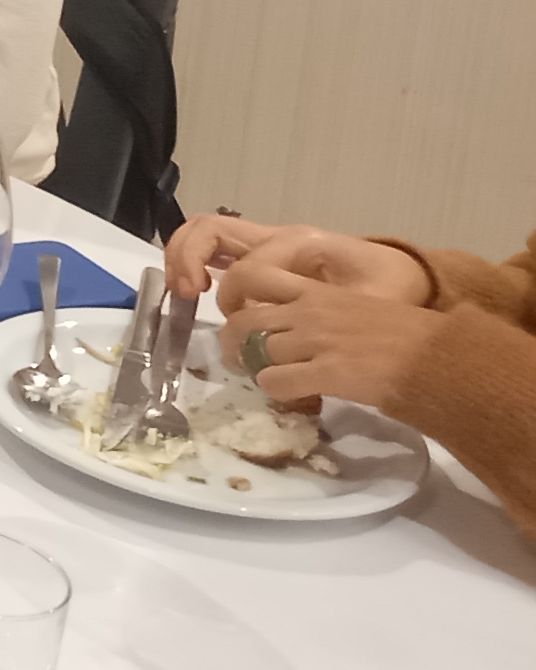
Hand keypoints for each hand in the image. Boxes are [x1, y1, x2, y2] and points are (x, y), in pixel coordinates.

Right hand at [164, 213, 432, 307]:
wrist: (404, 273)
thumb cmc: (389, 289)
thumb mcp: (371, 304)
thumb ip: (328, 315)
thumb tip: (278, 334)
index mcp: (299, 244)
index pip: (246, 267)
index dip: (233, 298)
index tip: (233, 328)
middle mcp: (276, 237)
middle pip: (210, 228)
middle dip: (186, 257)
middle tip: (184, 295)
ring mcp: (266, 242)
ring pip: (204, 231)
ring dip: (182, 256)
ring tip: (182, 292)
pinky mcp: (263, 254)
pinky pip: (216, 246)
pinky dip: (193, 261)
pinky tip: (192, 291)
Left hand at [222, 280, 449, 413]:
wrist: (437, 356)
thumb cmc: (407, 334)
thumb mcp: (357, 306)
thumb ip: (323, 312)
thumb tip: (293, 329)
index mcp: (317, 290)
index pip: (255, 277)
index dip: (238, 297)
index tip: (240, 314)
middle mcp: (309, 311)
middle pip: (244, 320)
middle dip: (232, 340)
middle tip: (236, 356)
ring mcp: (316, 341)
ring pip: (257, 351)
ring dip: (255, 368)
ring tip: (264, 377)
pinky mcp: (326, 372)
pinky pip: (276, 382)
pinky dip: (274, 390)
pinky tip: (288, 393)